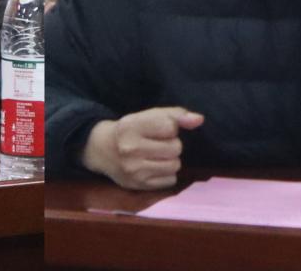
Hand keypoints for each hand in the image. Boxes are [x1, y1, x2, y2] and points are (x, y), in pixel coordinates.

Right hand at [81, 106, 203, 189]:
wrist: (101, 149)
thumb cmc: (131, 129)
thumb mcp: (148, 115)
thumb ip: (175, 115)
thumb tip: (199, 120)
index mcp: (132, 126)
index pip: (170, 127)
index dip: (170, 127)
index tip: (158, 129)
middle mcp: (130, 149)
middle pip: (175, 148)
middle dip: (171, 145)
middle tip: (157, 143)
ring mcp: (134, 170)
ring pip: (175, 165)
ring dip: (170, 160)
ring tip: (156, 155)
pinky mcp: (138, 186)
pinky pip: (170, 180)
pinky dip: (166, 174)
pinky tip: (153, 167)